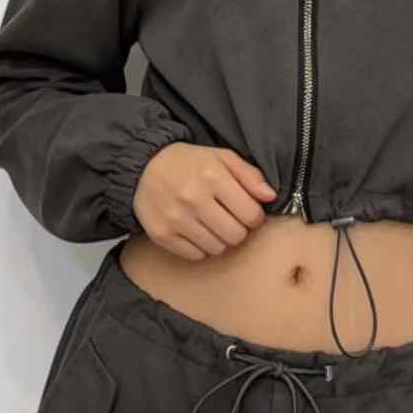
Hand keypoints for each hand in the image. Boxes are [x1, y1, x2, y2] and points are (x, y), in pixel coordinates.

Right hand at [132, 143, 277, 260]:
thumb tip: (270, 197)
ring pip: (217, 248)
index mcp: (212, 176)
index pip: (251, 215)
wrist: (143, 167)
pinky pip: (196, 255)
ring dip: (220, 239)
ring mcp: (176, 219)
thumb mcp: (221, 157)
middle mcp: (193, 198)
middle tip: (230, 218)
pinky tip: (197, 230)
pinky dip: (201, 247)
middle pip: (236, 236)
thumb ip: (249, 175)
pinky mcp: (162, 235)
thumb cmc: (188, 163)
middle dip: (238, 229)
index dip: (254, 216)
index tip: (246, 211)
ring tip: (212, 224)